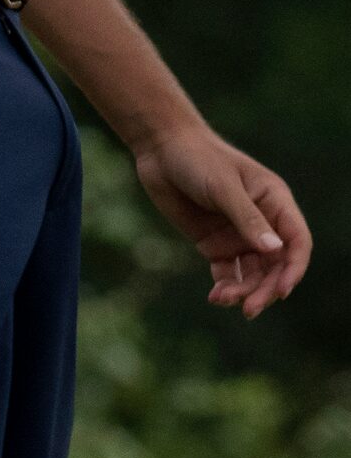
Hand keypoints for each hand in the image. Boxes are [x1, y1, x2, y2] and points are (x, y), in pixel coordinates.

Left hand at [132, 123, 311, 318]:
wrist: (160, 149)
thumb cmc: (197, 158)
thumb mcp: (223, 187)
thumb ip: (247, 218)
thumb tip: (275, 250)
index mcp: (274, 201)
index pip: (296, 241)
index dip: (293, 268)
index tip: (281, 291)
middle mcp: (261, 221)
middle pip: (275, 265)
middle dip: (265, 289)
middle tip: (249, 309)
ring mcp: (237, 234)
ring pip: (252, 273)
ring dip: (244, 291)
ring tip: (223, 300)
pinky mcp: (214, 243)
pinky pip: (228, 272)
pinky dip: (226, 287)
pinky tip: (216, 297)